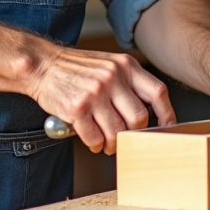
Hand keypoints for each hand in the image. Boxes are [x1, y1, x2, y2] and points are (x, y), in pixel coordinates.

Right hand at [27, 46, 175, 154]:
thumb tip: (148, 113)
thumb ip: (128, 83)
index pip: (158, 92)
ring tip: (107, 143)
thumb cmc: (76, 68)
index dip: (166, 113)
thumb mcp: (108, 64)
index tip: (167, 127)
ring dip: (113, 144)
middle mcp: (113, 78)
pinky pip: (95, 138)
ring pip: (117, 132)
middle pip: (139, 118)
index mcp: (125, 66)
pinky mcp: (77, 109)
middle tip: (125, 138)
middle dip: (133, 134)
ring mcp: (95, 93)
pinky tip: (92, 140)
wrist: (42, 64)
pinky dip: (96, 145)